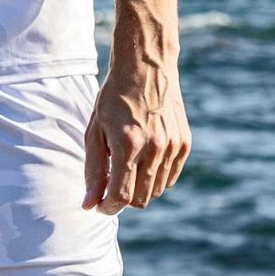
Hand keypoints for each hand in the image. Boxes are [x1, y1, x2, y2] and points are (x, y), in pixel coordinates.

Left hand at [81, 53, 190, 214]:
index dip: (108, 207)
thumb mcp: (96, 131)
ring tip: (127, 166)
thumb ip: (93, 171)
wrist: (145, 68)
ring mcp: (172, 146)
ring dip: (139, 188)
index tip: (100, 205)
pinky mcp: (184, 143)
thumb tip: (90, 205)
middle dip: (123, 199)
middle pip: (140, 199)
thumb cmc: (114, 99)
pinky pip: (170, 178)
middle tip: (112, 182)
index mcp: (128, 145)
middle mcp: (154, 148)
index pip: (122, 197)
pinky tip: (144, 160)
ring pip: (156, 191)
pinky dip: (155, 178)